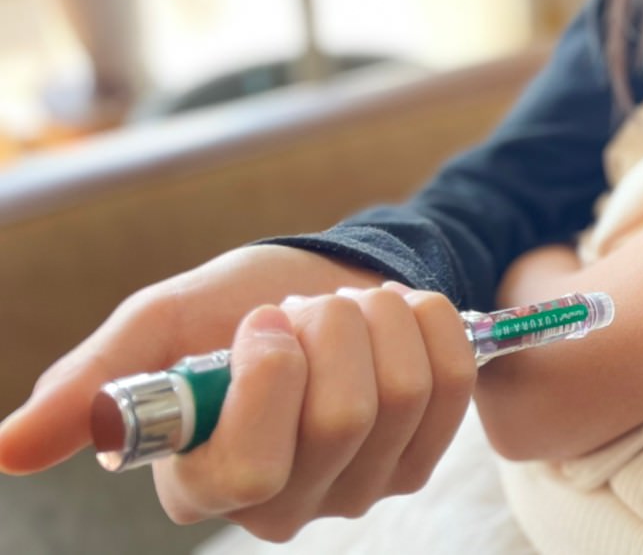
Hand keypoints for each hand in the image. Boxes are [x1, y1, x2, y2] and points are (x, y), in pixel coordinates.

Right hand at [0, 246, 476, 542]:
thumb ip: (93, 383)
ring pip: (405, 395)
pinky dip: (430, 322)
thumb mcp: (161, 325)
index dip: (271, 377)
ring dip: (380, 319)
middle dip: (331, 328)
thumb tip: (5, 450)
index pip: (253, 467)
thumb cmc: (235, 304)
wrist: (321, 282)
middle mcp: (280, 505)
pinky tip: (398, 317)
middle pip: (342, 420)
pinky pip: (452, 382)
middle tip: (306, 309)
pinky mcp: (419, 460)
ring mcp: (359, 489)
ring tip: (347, 310)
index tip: (263, 321)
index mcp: (203, 482)